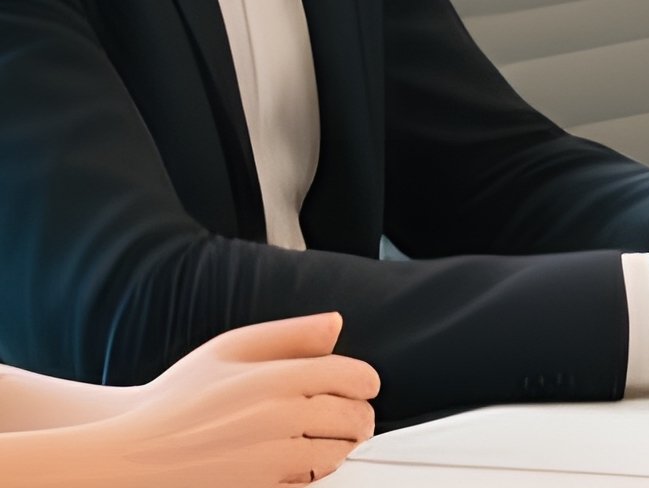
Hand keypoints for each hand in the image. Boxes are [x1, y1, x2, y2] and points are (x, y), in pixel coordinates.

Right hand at [94, 312, 378, 485]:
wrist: (133, 455)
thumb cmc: (179, 398)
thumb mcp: (229, 349)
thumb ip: (289, 335)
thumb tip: (337, 325)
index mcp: (276, 378)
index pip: (350, 376)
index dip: (367, 382)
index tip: (367, 387)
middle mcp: (280, 418)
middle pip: (352, 418)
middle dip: (361, 418)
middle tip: (357, 418)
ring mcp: (271, 460)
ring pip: (337, 455)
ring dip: (343, 447)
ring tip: (335, 441)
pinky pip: (308, 484)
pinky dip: (315, 475)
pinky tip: (302, 464)